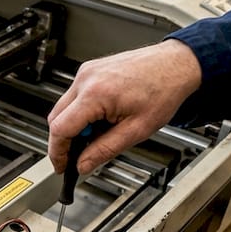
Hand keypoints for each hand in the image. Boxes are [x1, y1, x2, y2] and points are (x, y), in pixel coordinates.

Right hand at [48, 39, 201, 174]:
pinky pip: (74, 96)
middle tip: (78, 157)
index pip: (60, 129)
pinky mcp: (90, 69)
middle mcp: (86, 79)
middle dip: (64, 141)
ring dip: (74, 126)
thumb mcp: (136, 131)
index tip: (61, 165)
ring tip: (98, 134)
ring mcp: (86, 72)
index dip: (57, 152)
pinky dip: (81, 112)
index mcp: (95, 94)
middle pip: (55, 118)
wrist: (175, 65)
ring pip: (63, 107)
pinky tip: (101, 118)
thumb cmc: (163, 90)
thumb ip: (104, 150)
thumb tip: (83, 165)